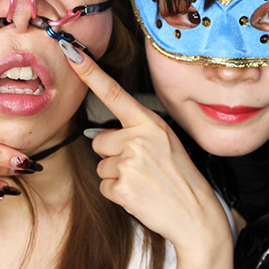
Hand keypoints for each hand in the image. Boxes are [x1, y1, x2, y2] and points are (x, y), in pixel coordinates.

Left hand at [66, 52, 230, 256]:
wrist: (196, 215)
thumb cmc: (181, 179)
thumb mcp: (166, 144)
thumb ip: (136, 133)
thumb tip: (100, 136)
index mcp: (150, 123)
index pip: (114, 94)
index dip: (90, 73)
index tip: (72, 53)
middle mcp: (138, 138)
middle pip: (98, 140)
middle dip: (112, 155)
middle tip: (140, 168)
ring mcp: (129, 163)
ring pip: (101, 166)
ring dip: (116, 176)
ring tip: (144, 183)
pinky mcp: (122, 187)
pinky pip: (104, 186)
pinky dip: (118, 194)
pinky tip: (139, 195)